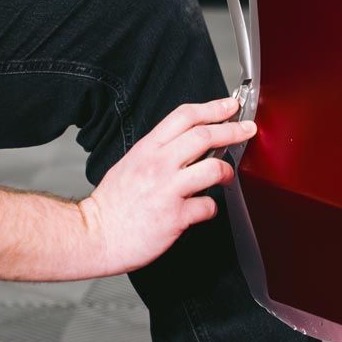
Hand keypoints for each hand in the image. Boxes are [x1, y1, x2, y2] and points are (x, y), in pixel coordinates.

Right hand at [77, 96, 255, 275]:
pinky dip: (210, 208)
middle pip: (204, 136)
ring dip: (227, 170)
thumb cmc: (112, 204)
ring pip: (212, 168)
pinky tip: (204, 209)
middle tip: (246, 129)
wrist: (94, 235)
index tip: (229, 106)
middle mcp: (158, 165)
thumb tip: (186, 145)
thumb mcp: (131, 163)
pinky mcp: (175, 216)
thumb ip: (158, 152)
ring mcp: (167, 190)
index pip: (184, 116)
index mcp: (147, 149)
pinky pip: (207, 206)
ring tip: (227, 175)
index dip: (212, 107)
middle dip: (232, 129)